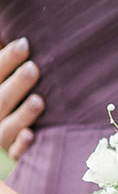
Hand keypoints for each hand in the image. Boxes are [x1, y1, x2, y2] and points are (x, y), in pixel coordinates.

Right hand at [0, 38, 43, 158]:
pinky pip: (13, 154)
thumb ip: (5, 64)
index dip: (5, 59)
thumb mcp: (4, 84)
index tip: (25, 43)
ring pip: (6, 128)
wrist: (7, 149)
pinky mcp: (10, 158)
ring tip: (38, 100)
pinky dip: (20, 146)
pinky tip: (30, 134)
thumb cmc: (8, 102)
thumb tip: (12, 35)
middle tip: (33, 68)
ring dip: (22, 115)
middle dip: (15, 84)